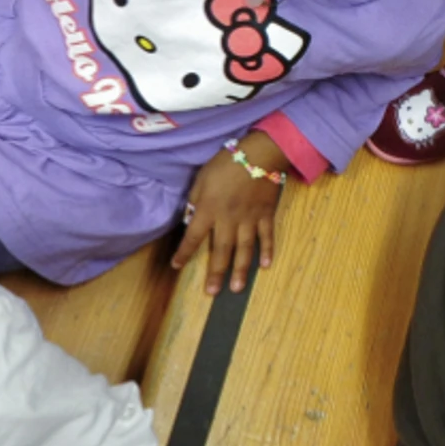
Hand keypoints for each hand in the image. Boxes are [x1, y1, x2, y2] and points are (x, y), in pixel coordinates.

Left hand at [174, 136, 287, 295]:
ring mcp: (249, 219)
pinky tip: (266, 266)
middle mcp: (228, 220)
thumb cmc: (226, 164)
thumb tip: (192, 219)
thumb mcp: (201, 179)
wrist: (260, 153)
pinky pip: (267, 236)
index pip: (193, 237)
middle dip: (216, 272)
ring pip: (244, 249)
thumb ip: (196, 201)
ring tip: (237, 288)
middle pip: (221, 250)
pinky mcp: (266, 215)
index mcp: (208, 210)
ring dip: (241, 269)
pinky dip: (267, 250)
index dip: (184, 253)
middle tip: (213, 293)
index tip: (176, 266)